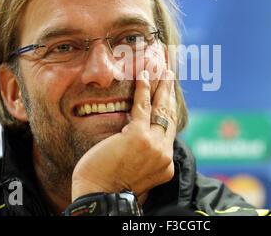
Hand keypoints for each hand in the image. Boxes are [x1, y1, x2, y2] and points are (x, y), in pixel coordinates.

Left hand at [71, 69, 176, 202]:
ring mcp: (154, 145)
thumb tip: (138, 146)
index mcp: (164, 164)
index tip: (169, 98)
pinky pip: (142, 106)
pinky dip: (143, 89)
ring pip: (161, 109)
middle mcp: (164, 154)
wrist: (99, 199)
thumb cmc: (109, 188)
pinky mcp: (138, 136)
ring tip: (164, 72)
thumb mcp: (135, 175)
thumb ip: (143, 159)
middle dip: (170, 95)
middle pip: (170, 117)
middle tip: (170, 78)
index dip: (169, 111)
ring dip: (162, 87)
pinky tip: (143, 76)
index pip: (169, 131)